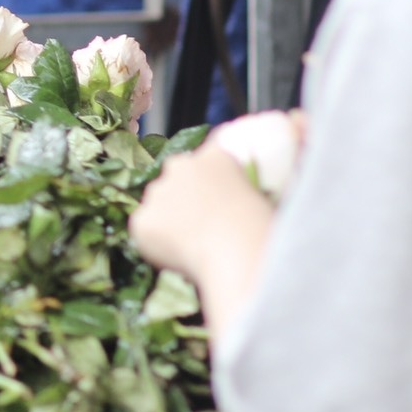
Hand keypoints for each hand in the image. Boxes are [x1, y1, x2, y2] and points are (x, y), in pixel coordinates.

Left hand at [130, 146, 269, 277]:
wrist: (237, 248)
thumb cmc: (262, 226)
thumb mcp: (269, 196)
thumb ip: (255, 185)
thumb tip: (263, 176)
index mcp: (215, 155)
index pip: (207, 161)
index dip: (212, 184)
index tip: (218, 204)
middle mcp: (180, 166)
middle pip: (177, 180)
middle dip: (186, 199)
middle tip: (205, 227)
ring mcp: (157, 192)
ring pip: (159, 205)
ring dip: (170, 220)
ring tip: (195, 246)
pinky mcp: (142, 219)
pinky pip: (147, 231)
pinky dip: (157, 243)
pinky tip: (180, 256)